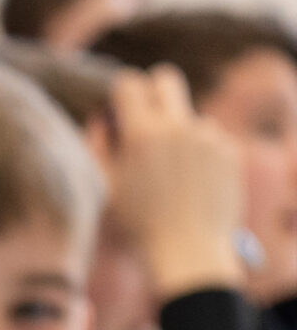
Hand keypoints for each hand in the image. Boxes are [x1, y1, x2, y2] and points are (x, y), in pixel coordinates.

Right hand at [107, 64, 245, 298]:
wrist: (189, 250)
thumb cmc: (139, 223)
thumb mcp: (106, 185)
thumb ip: (98, 144)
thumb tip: (104, 118)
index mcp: (142, 133)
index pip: (130, 83)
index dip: (120, 93)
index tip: (119, 108)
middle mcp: (178, 126)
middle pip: (166, 79)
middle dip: (152, 90)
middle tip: (146, 116)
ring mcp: (209, 136)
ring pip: (189, 114)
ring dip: (177, 131)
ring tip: (171, 171)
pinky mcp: (230, 150)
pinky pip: (211, 137)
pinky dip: (200, 151)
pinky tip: (192, 181)